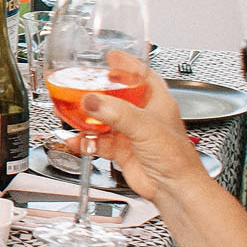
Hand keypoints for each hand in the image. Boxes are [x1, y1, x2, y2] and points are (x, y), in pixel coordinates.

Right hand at [78, 52, 209, 206]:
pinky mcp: (123, 152)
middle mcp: (145, 116)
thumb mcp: (145, 126)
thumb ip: (116, 112)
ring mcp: (132, 134)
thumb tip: (91, 100)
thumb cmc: (176, 158)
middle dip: (99, 90)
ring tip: (71, 111)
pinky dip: (85, 142)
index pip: (143, 75)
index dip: (128, 65)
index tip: (112, 57)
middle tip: (82, 82)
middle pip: (118, 96)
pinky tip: (76, 141)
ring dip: (87, 118)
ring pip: (104, 120)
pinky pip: (98, 143)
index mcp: (158, 102)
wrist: (175, 189)